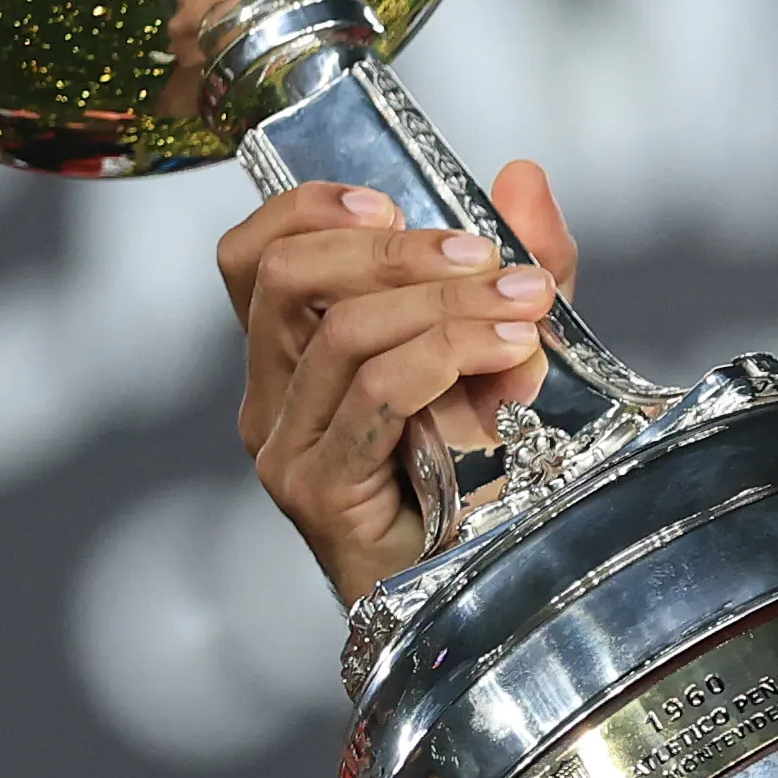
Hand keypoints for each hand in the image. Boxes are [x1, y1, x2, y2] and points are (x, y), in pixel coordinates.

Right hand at [215, 160, 578, 596]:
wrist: (484, 602)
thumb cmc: (488, 481)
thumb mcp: (511, 351)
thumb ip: (518, 267)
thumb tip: (523, 176)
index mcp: (294, 357)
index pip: (253, 256)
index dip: (308, 209)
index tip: (393, 199)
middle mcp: (273, 399)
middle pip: (289, 280)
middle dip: (394, 251)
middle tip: (489, 259)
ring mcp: (288, 449)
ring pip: (342, 334)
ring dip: (446, 307)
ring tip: (524, 310)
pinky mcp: (320, 492)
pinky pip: (375, 397)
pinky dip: (445, 360)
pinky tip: (508, 359)